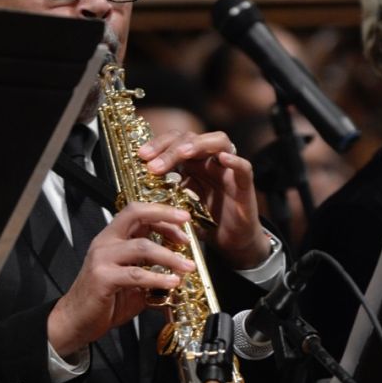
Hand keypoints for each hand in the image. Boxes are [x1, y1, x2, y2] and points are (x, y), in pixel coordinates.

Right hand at [47, 203, 193, 357]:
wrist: (76, 320)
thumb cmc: (103, 300)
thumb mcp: (132, 281)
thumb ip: (151, 269)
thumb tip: (179, 269)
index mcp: (111, 238)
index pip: (137, 213)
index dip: (161, 213)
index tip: (183, 221)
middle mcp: (105, 243)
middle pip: (136, 216)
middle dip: (165, 217)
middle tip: (187, 233)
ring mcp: (102, 259)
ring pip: (142, 246)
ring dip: (169, 256)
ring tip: (187, 266)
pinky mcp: (103, 278)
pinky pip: (136, 274)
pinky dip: (158, 278)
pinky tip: (171, 282)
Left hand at [137, 130, 270, 269]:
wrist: (231, 244)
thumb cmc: (207, 224)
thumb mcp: (179, 208)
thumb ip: (164, 195)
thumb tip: (136, 190)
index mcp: (193, 164)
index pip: (175, 142)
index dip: (158, 145)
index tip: (141, 156)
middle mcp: (210, 161)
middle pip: (191, 138)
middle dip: (170, 148)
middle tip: (152, 162)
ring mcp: (228, 170)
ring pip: (218, 142)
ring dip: (198, 145)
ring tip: (182, 154)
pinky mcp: (245, 185)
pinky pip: (244, 167)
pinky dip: (235, 161)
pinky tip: (223, 158)